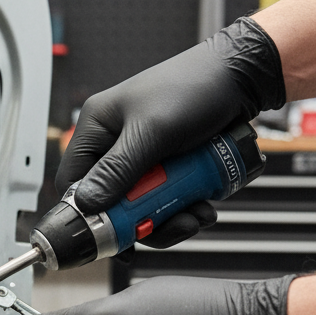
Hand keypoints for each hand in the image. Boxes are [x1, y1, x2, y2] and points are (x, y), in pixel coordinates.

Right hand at [57, 17, 284, 250]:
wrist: (243, 77)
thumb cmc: (195, 87)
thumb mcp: (153, 131)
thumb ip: (118, 169)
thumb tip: (87, 204)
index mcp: (97, 128)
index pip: (72, 181)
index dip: (85, 213)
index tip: (107, 237)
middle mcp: (114, 145)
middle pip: (110, 202)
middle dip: (139, 220)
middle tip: (167, 227)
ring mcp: (141, 158)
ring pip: (140, 206)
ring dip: (167, 219)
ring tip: (196, 216)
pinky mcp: (166, 166)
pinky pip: (164, 200)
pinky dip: (182, 209)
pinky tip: (203, 205)